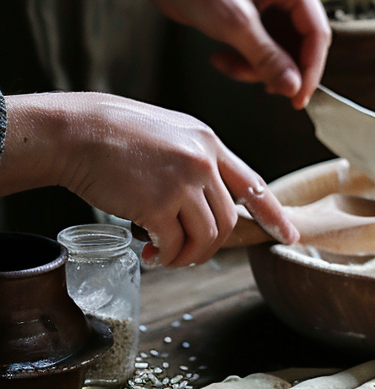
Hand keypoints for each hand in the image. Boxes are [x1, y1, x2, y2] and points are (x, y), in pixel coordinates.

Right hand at [1, 93, 299, 267]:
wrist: (73, 131)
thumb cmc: (113, 133)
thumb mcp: (170, 133)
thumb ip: (196, 160)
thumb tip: (209, 199)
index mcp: (209, 143)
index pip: (253, 184)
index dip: (273, 215)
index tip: (288, 236)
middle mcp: (203, 162)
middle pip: (228, 219)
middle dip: (212, 245)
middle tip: (189, 254)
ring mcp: (182, 182)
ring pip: (207, 236)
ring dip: (189, 255)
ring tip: (167, 256)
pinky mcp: (157, 204)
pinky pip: (174, 244)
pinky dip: (166, 256)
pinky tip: (152, 254)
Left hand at [114, 0, 330, 108]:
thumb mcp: (234, 23)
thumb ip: (267, 58)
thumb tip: (293, 87)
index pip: (316, 32)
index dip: (310, 68)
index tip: (298, 97)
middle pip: (300, 44)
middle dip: (278, 68)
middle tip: (261, 86)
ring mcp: (272, 2)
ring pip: (280, 51)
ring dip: (256, 67)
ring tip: (229, 66)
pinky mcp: (255, 14)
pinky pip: (263, 48)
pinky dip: (245, 60)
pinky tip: (222, 58)